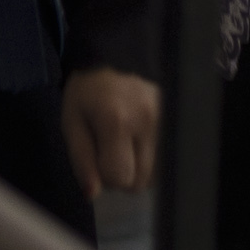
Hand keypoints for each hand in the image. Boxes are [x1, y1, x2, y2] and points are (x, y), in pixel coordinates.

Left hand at [63, 63, 161, 201]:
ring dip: (138, 168)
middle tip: (109, 151)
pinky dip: (151, 159)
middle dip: (122, 174)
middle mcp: (149, 125)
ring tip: (125, 144)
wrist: (118, 55)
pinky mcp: (177, 122)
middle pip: (140, 182)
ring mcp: (168, 123)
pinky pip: (165, 161)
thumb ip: (82, 159)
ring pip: (156, 175)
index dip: (104, 175)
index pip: (119, 178)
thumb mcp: (72, 122)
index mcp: (117, 123)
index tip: (96, 155)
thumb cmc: (88, 91)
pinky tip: (139, 141)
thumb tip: (92, 195)